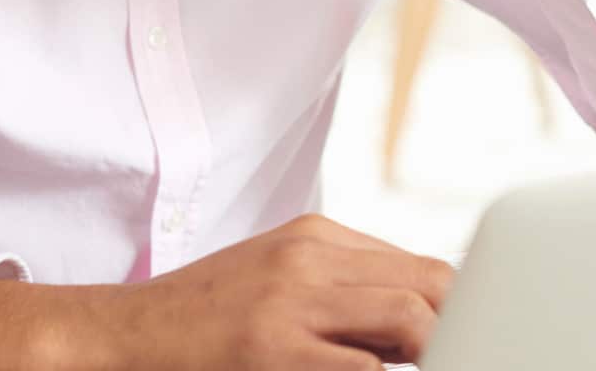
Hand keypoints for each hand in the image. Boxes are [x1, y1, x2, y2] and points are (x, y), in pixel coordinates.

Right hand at [0, 214, 456, 370]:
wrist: (115, 339)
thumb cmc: (198, 321)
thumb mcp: (274, 280)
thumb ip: (341, 286)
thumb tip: (420, 315)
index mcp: (316, 238)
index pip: (423, 267)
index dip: (462, 309)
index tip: (479, 337)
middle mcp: (309, 259)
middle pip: (429, 286)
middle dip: (462, 329)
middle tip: (470, 353)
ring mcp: (292, 303)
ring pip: (409, 320)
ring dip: (434, 352)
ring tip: (439, 363)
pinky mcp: (274, 349)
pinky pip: (364, 369)